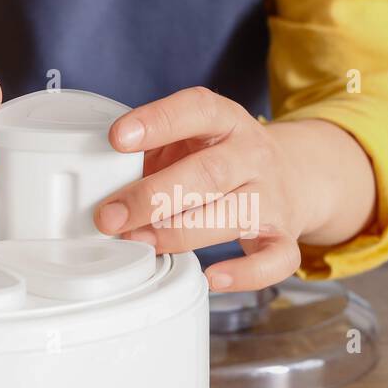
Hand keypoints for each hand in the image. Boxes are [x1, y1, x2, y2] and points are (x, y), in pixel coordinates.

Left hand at [93, 87, 319, 291]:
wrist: (292, 175)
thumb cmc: (218, 160)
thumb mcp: (188, 140)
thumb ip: (150, 153)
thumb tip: (95, 184)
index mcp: (226, 121)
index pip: (197, 110)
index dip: (158, 121)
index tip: (117, 138)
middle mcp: (253, 155)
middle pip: (208, 173)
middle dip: (153, 196)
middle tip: (110, 217)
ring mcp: (271, 197)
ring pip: (232, 214)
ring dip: (179, 233)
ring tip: (139, 242)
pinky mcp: (283, 236)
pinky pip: (274, 260)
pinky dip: (246, 274)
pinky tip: (212, 277)